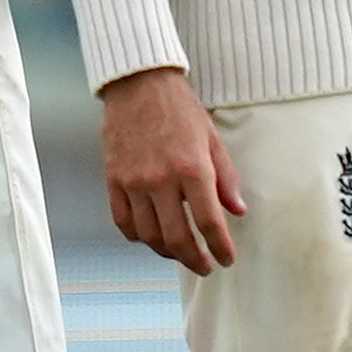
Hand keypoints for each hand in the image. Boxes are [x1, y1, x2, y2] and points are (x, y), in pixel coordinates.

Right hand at [98, 65, 244, 271]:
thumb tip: (237, 211)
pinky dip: (138, 237)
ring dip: (167, 252)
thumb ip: (226, 178)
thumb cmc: (180, 109)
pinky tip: (151, 237)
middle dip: (194, 260)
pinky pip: (123, 222)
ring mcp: (133, 182)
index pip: (208, 222)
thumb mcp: (213, 139)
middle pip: (177, 238)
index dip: (219, 247)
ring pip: (149, 236)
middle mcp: (161, 179)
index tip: (226, 259)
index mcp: (191, 168)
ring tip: (181, 254)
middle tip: (204, 266)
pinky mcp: (113, 180)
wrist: (139, 84)